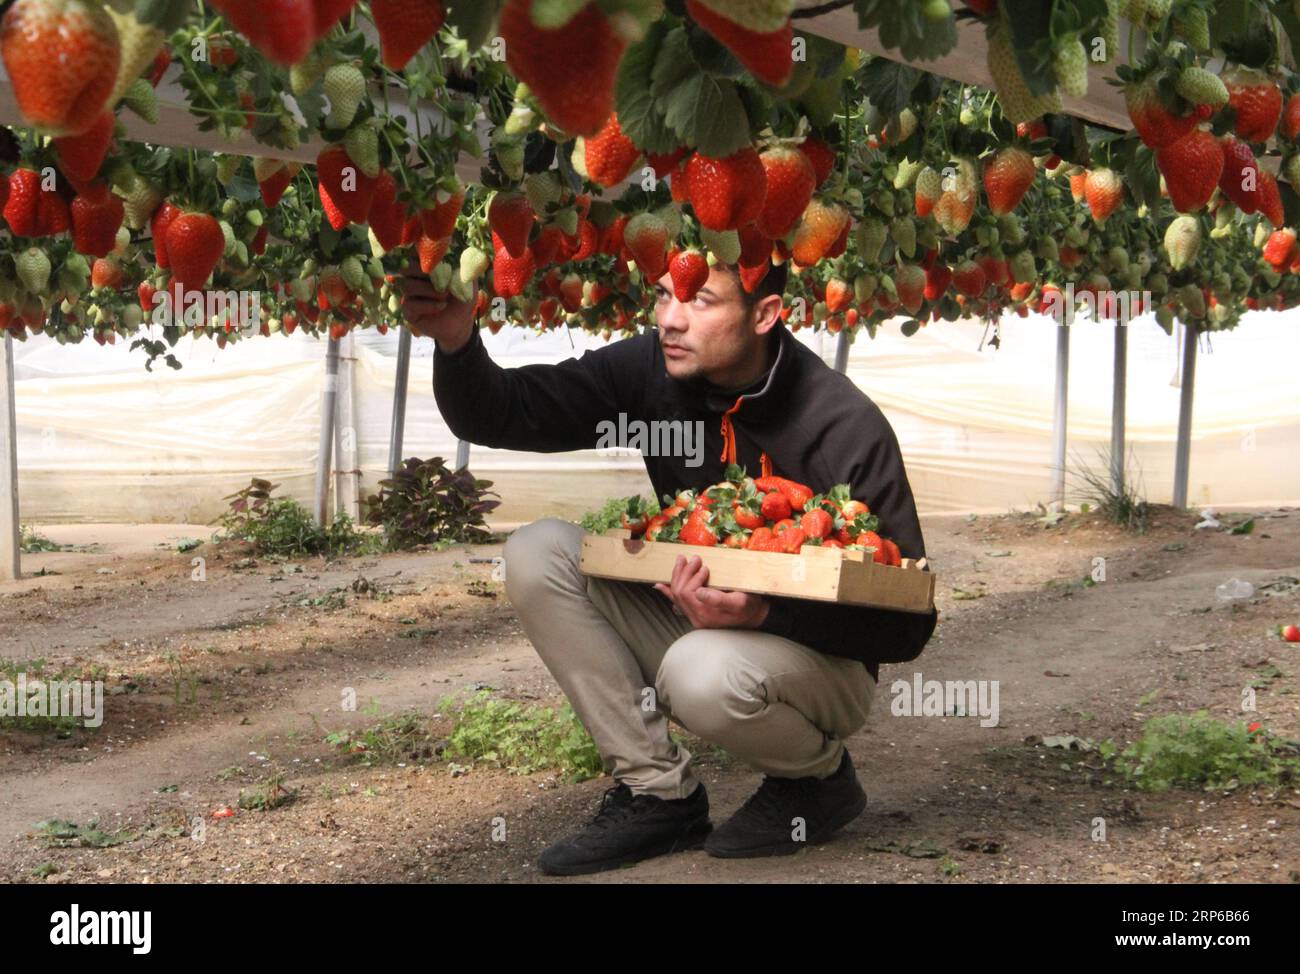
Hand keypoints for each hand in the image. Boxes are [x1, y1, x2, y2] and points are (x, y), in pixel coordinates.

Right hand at [399, 257, 475, 352]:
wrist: (462, 324)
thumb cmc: (462, 298)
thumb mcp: (466, 279)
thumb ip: (462, 263)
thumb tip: (459, 244)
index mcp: (425, 268)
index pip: (413, 254)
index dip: (421, 254)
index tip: (435, 257)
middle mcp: (414, 279)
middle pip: (406, 268)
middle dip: (424, 272)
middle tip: (440, 278)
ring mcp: (409, 296)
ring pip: (408, 286)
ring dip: (429, 290)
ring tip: (445, 296)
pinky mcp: (409, 312)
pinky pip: (410, 304)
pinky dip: (428, 304)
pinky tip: (442, 306)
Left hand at [654, 555, 769, 629]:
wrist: (753, 616)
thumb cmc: (749, 606)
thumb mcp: (739, 601)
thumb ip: (719, 599)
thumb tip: (699, 592)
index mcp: (705, 614)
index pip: (687, 593)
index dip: (693, 577)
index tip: (705, 567)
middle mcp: (696, 618)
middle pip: (679, 593)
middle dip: (684, 573)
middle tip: (694, 559)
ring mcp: (694, 616)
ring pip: (676, 595)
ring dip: (677, 576)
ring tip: (681, 561)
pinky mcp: (695, 613)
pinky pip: (677, 602)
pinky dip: (668, 592)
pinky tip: (659, 585)